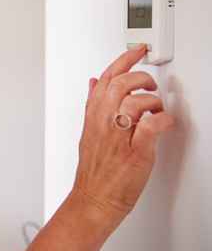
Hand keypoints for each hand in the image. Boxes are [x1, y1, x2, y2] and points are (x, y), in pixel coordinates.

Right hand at [72, 45, 175, 223]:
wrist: (94, 200)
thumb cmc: (93, 171)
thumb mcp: (87, 131)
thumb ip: (92, 105)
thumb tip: (93, 83)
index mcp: (93, 116)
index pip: (106, 78)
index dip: (123, 59)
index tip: (138, 50)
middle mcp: (103, 123)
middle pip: (120, 84)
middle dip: (141, 77)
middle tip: (150, 84)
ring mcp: (118, 138)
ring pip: (134, 102)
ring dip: (152, 101)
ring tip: (156, 108)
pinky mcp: (135, 153)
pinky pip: (150, 127)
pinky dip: (161, 120)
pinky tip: (163, 123)